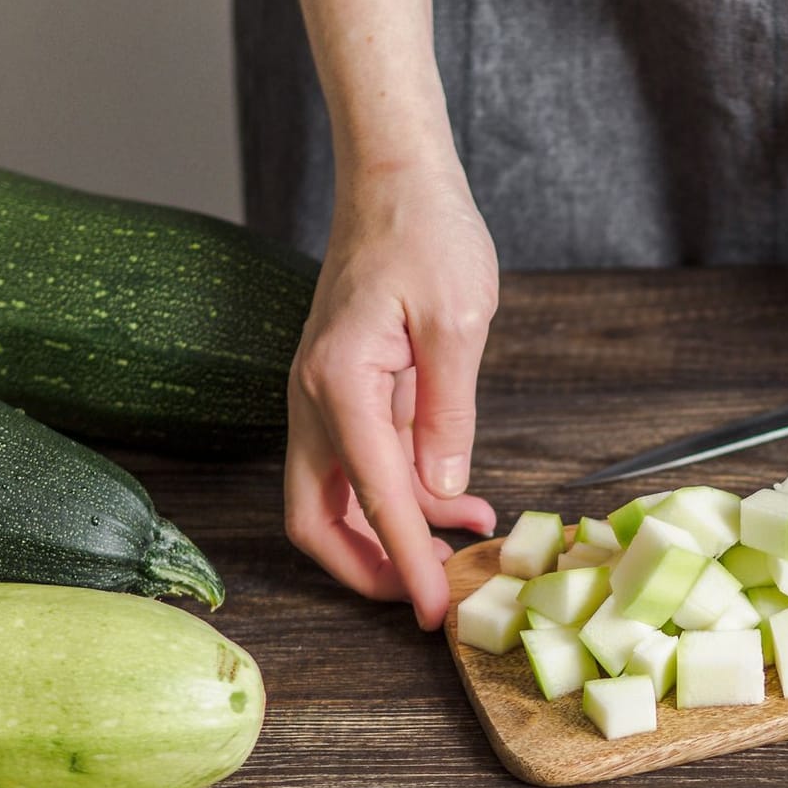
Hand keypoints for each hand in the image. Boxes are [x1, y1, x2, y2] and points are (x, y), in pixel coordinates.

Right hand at [284, 160, 499, 628]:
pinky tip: (460, 499)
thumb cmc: (426, 232)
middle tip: (431, 596)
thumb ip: (448, 411)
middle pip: (318, 519)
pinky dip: (404, 495)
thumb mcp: (458, 321)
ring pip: (339, 498)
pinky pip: (362, 465)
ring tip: (471, 538)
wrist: (394, 179)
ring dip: (395, 532)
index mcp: (339, 383)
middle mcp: (315, 398)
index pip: (373, 498)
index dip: (405, 563)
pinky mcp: (345, 393)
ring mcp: (324, 398)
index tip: (433, 609)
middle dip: (369, 570)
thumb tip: (441, 488)